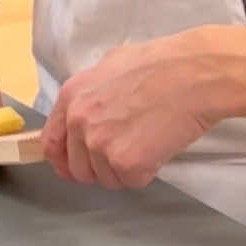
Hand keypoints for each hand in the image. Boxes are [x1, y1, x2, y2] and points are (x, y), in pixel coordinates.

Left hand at [42, 29, 223, 188]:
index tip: (73, 166)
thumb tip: (88, 111)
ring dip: (126, 169)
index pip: (51, 142)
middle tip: (129, 148)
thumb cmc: (161, 64)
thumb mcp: (111, 66)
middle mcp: (79, 121)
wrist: (194, 72)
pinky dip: (147, 171)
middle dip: (101, 166)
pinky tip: (159, 146)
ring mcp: (101, 144)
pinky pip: (131, 182)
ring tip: (148, 139)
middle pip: (78, 168)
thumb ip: (91, 94)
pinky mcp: (126, 163)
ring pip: (107, 178)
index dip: (63, 159)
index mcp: (72, 96)